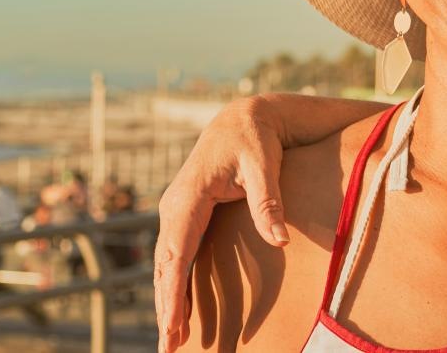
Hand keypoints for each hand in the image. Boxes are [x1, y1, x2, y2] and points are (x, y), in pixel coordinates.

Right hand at [154, 95, 288, 351]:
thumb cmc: (256, 139)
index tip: (174, 325)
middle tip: (170, 346)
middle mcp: (174, 207)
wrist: (244, 117)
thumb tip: (279, 240)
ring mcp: (177, 212)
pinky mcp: (186, 216)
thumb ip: (268, 201)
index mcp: (188, 198)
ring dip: (168, 301)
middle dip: (166, 308)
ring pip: (167, 264)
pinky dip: (175, 284)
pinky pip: (177, 255)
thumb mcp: (264, 165)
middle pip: (166, 267)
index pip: (177, 254)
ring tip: (173, 338)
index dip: (174, 293)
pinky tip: (179, 308)